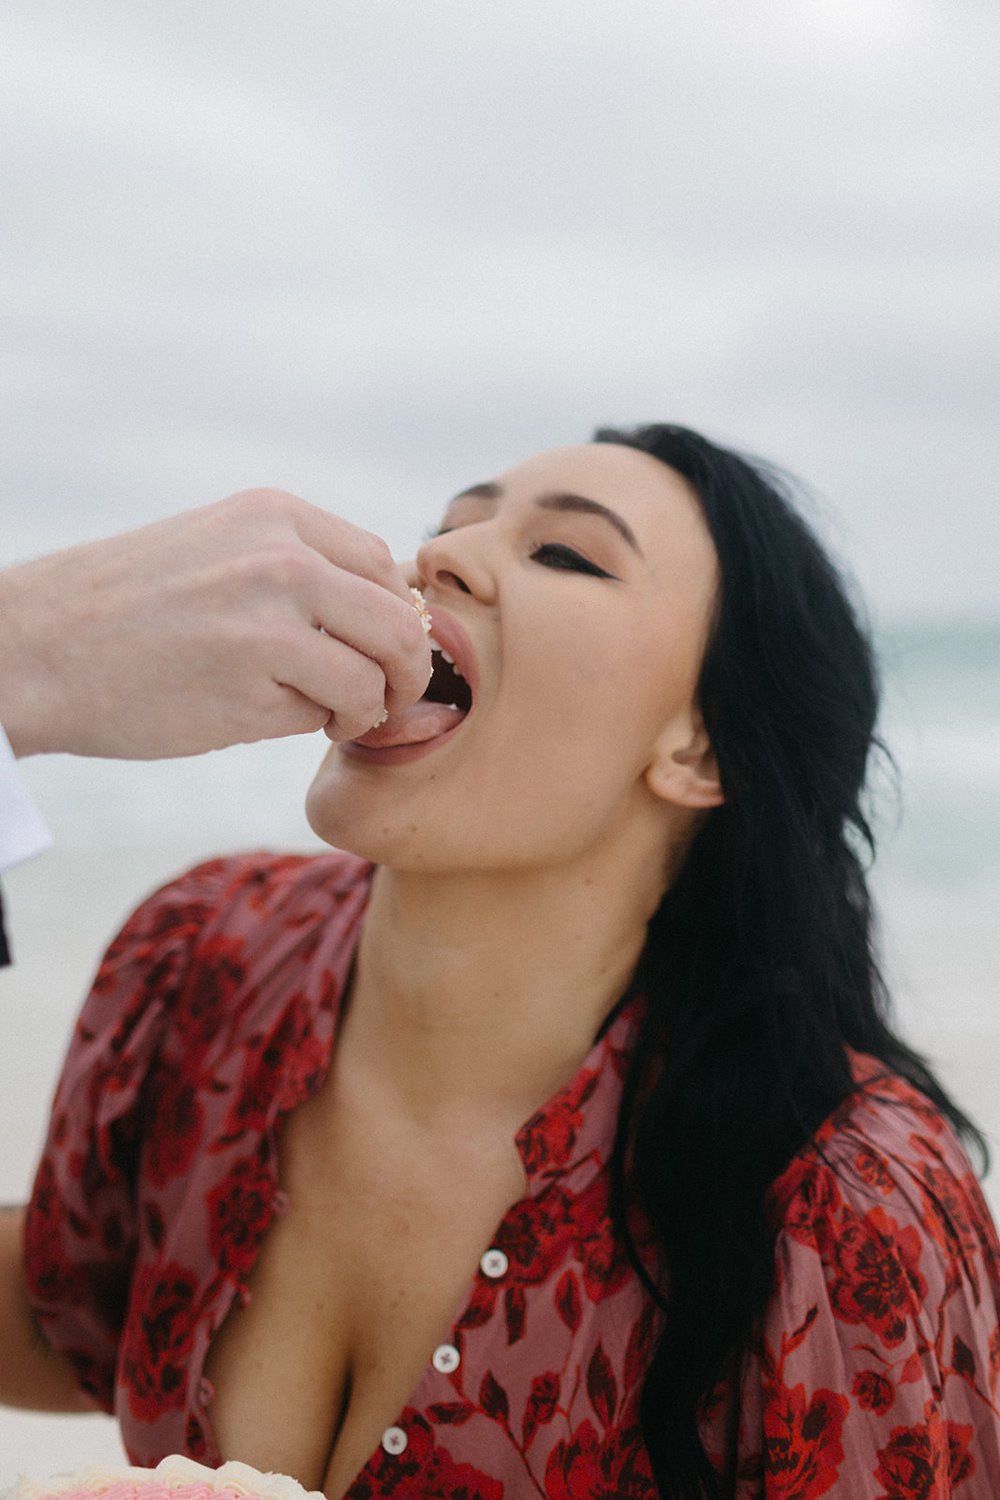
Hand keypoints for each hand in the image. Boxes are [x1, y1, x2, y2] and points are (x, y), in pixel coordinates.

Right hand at [0, 488, 431, 757]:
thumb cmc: (129, 608)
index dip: (394, 616)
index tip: (380, 649)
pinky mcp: (252, 687)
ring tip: (335, 716)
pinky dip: (318, 726)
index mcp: (275, 516)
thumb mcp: (218, 548)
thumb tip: (386, 614)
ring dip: (368, 707)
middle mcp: (282, 559)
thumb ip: (297, 566)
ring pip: (373, 675)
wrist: (36, 647)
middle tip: (389, 698)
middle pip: (398, 622)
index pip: (381, 564)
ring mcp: (269, 622)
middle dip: (408, 671)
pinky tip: (278, 719)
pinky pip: (326, 713)